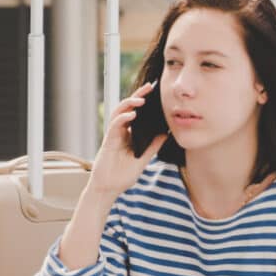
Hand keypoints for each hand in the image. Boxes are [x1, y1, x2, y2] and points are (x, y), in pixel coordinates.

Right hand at [88, 82, 167, 198]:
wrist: (109, 188)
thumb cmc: (123, 175)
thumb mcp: (143, 159)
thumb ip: (153, 146)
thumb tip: (166, 133)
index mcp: (128, 134)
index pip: (136, 113)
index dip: (144, 102)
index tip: (156, 93)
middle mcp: (120, 132)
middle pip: (127, 108)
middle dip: (137, 96)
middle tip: (150, 86)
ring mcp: (113, 136)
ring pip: (118, 113)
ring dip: (129, 104)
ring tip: (141, 99)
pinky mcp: (108, 142)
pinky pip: (114, 126)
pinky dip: (122, 118)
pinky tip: (132, 115)